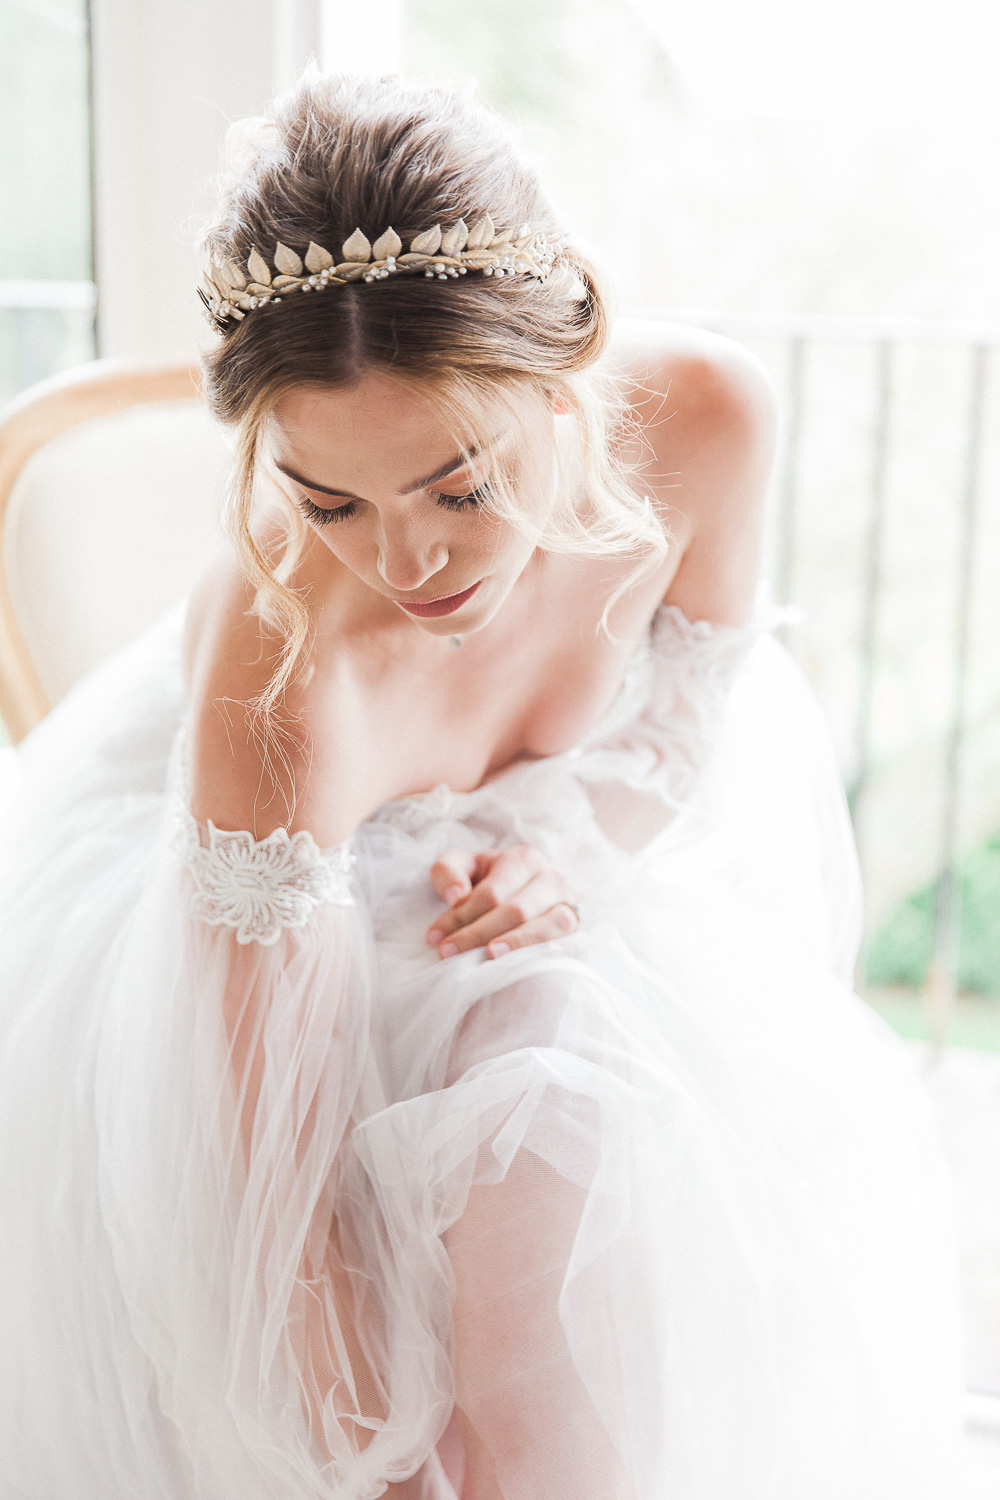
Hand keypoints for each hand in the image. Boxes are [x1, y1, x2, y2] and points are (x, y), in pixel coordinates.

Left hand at [426, 844, 579, 959]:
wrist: (528, 894)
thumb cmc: (489, 882)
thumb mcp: (465, 868)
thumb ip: (449, 872)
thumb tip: (456, 896)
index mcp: (524, 859)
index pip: (490, 893)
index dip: (461, 916)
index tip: (435, 937)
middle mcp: (552, 879)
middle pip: (516, 910)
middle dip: (478, 934)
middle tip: (447, 954)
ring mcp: (571, 906)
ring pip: (547, 926)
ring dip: (516, 944)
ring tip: (489, 957)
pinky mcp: (580, 932)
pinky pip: (569, 944)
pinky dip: (547, 954)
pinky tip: (526, 965)